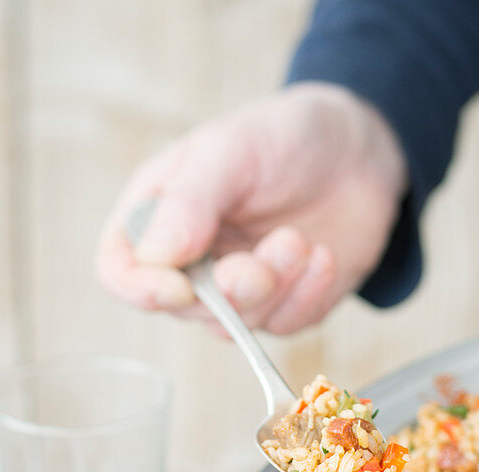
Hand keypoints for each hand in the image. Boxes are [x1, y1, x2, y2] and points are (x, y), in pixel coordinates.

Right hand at [96, 83, 406, 335]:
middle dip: (230, 290)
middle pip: (185, 309)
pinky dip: (306, 296)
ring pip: (237, 325)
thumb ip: (190, 201)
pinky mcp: (283, 305)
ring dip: (274, 288)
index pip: (120, 272)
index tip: (179, 288)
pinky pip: (283, 326)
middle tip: (268, 260)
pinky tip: (323, 257)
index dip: (141, 290)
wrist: (357, 150)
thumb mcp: (229, 150)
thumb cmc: (284, 137)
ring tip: (300, 240)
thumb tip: (155, 257)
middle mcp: (191, 261)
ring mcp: (237, 290)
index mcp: (158, 216)